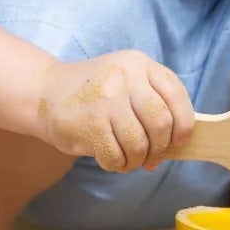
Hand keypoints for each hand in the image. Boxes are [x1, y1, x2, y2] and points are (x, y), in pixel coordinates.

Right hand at [35, 52, 193, 171]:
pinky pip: (116, 156)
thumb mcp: (127, 80)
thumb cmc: (96, 94)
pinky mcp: (90, 123)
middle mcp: (125, 77)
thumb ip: (154, 101)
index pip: (176, 95)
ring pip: (139, 144)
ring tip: (128, 159)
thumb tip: (178, 143)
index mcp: (140, 64)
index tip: (179, 141)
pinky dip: (117, 165)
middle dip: (160, 148)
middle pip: (161, 123)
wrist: (46, 92)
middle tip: (151, 157)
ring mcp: (107, 99)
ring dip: (137, 160)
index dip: (183, 124)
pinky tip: (111, 158)